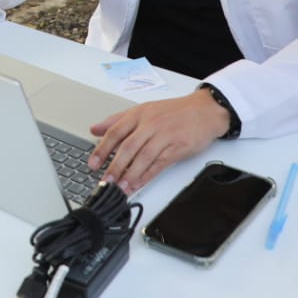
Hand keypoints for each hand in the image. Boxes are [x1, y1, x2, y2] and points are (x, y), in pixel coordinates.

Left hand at [86, 89, 229, 192]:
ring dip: (130, 174)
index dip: (102, 149)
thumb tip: (95, 129)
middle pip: (128, 146)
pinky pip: (159, 164)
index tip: (93, 163)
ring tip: (120, 187)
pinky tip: (138, 184)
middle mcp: (150, 124)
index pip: (116, 131)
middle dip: (114, 166)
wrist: (204, 110)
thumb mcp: (143, 110)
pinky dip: (147, 176)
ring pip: (143, 157)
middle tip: (105, 180)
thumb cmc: (173, 112)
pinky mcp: (177, 148)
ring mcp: (164, 136)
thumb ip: (117, 120)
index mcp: (139, 114)